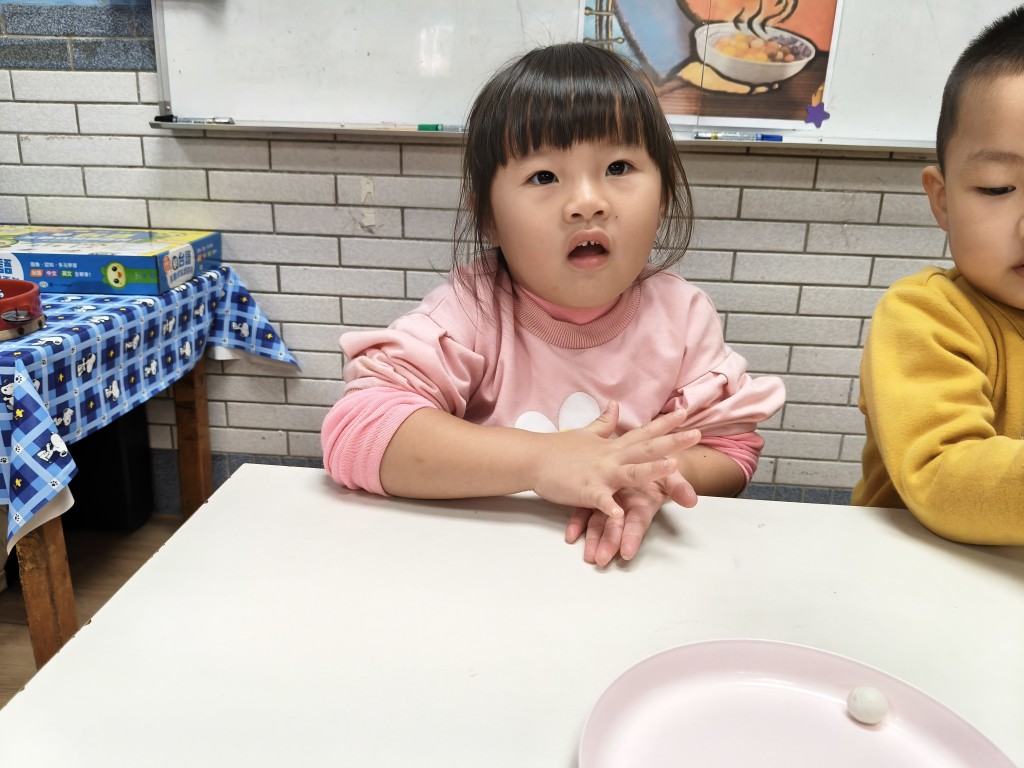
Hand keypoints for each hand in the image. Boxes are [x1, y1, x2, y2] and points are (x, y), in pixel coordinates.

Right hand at [531, 401, 699, 519]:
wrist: (533, 458)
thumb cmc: (559, 449)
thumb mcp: (586, 434)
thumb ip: (604, 423)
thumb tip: (614, 405)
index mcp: (613, 447)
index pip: (644, 432)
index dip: (665, 423)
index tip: (685, 413)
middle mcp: (611, 457)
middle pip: (647, 449)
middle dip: (672, 442)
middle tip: (695, 434)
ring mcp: (600, 474)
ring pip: (630, 472)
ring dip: (651, 470)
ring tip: (672, 467)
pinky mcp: (586, 490)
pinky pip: (601, 501)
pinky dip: (610, 508)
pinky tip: (620, 516)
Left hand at [565, 471, 696, 565]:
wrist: (645, 458)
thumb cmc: (658, 469)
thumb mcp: (671, 474)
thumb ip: (679, 487)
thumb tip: (691, 500)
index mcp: (642, 502)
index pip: (637, 523)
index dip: (632, 537)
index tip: (626, 552)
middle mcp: (624, 505)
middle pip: (615, 527)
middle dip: (608, 543)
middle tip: (599, 559)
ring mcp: (609, 502)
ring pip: (599, 523)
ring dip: (593, 539)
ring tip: (587, 555)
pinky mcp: (595, 495)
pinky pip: (584, 511)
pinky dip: (578, 523)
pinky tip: (571, 534)